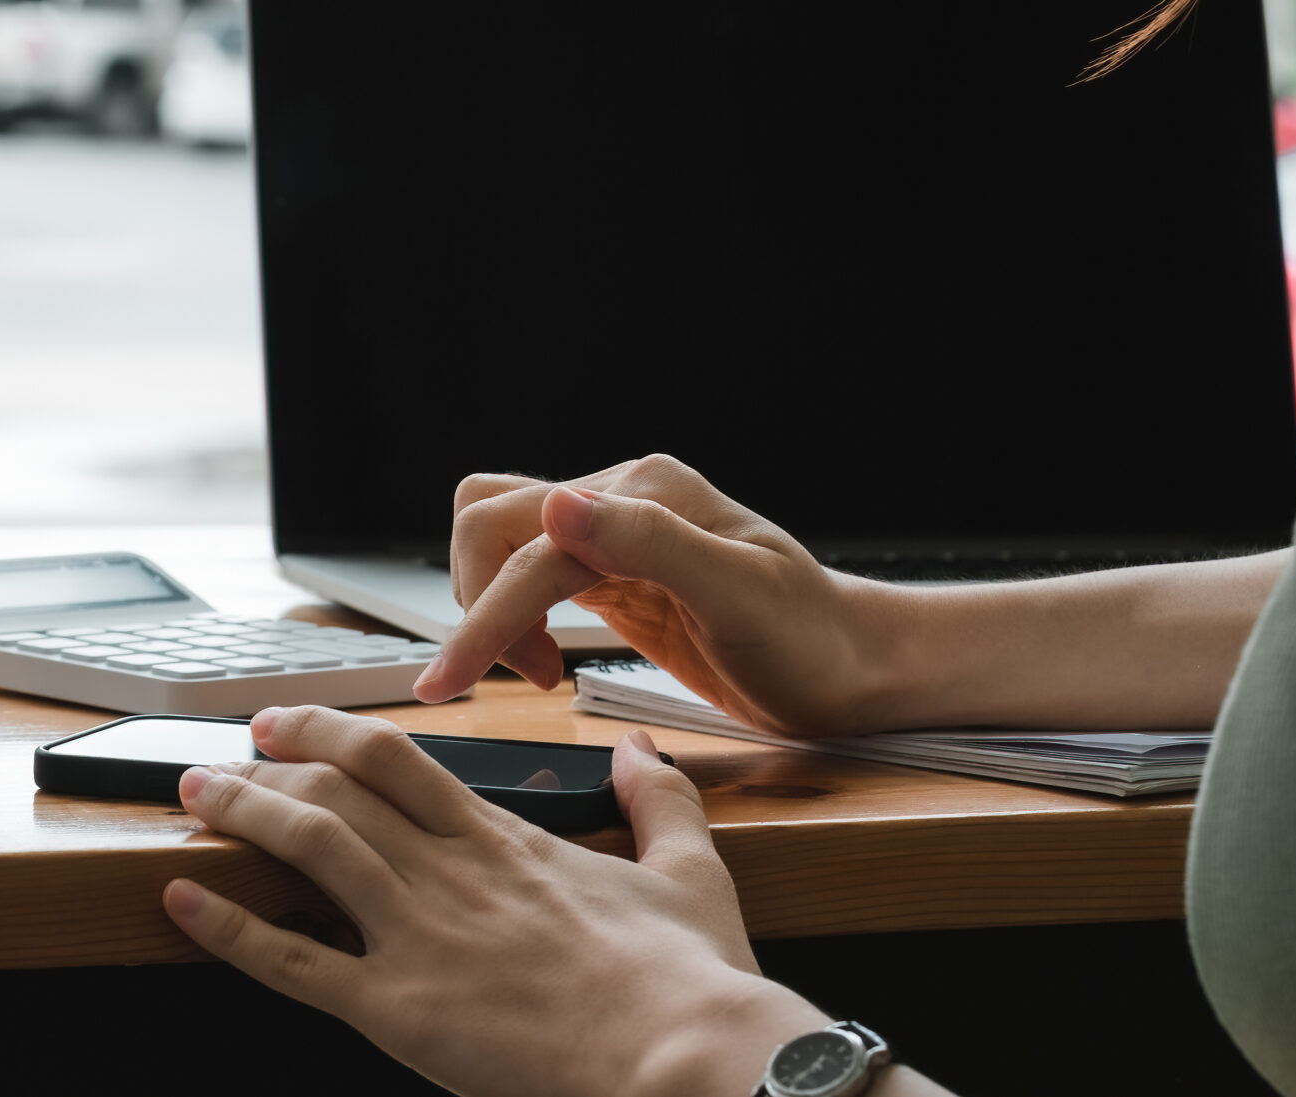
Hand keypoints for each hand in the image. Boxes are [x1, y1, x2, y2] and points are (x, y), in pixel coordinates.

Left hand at [163, 707, 828, 1096]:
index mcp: (506, 842)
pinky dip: (228, 928)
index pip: (396, 762)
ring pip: (307, 848)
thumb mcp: (689, 871)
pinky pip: (292, 963)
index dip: (329, 735)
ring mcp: (419, 938)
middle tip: (226, 753)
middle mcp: (450, 874)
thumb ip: (661, 800)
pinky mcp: (398, 1011)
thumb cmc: (690, 983)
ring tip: (194, 795)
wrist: (688, 1058)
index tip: (288, 725)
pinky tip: (183, 899)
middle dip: (269, 763)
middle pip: (336, 790)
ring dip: (239, 813)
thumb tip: (645, 748)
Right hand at [414, 454, 910, 737]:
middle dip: (479, 605)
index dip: (483, 618)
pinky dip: (508, 612)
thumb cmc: (811, 642)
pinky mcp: (608, 570)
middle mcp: (623, 497)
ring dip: (486, 603)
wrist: (850, 668)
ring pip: (496, 538)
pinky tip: (544, 658)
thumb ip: (651, 544)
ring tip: (534, 669)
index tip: (444, 684)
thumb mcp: (742, 597)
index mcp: (650, 493)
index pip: (533, 548)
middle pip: (490, 522)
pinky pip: (525, 570)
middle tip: (516, 678)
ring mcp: (613, 531)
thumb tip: (558, 506)